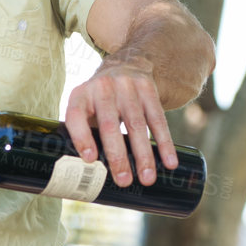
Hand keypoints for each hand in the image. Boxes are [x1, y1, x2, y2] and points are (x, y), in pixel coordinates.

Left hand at [64, 58, 177, 187]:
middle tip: (124, 180)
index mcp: (80, 95)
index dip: (82, 138)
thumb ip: (85, 132)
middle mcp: (102, 88)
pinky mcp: (148, 89)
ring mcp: (127, 87)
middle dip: (118, 156)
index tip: (90, 160)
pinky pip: (158, 119)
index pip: (76, 116)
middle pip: (110, 125)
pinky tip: (170, 161)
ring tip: (148, 178)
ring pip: (137, 125)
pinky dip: (165, 143)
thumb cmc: (100, 99)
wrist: (126, 64)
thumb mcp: (86, 106)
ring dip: (144, 155)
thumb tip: (86, 175)